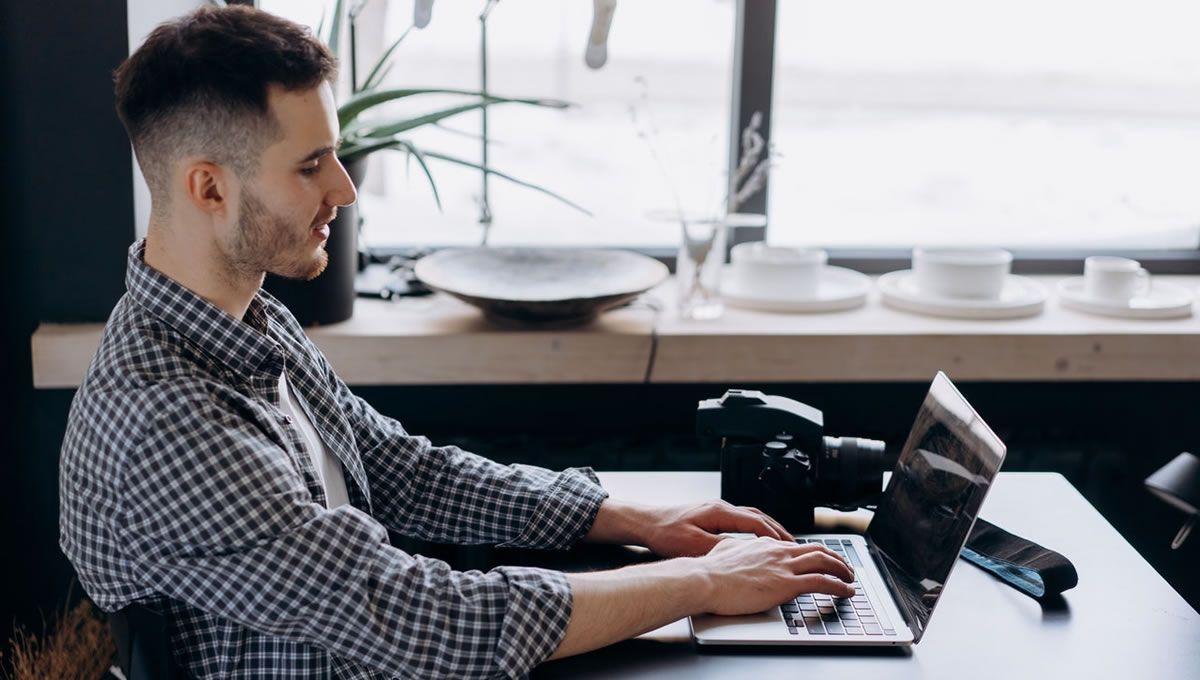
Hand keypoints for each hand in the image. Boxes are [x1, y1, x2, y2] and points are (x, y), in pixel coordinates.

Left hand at [586, 498, 793, 557]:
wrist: (645, 523)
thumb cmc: (664, 533)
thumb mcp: (694, 545)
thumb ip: (720, 548)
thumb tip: (743, 554)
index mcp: (720, 512)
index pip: (756, 522)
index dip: (774, 535)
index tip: (789, 547)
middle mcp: (720, 507)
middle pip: (758, 516)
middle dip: (777, 530)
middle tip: (793, 545)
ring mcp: (715, 510)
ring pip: (750, 516)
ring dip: (767, 528)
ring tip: (781, 542)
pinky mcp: (710, 515)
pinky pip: (740, 520)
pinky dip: (754, 529)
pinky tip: (756, 539)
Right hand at [697, 536, 856, 614]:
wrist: (705, 579)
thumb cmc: (709, 571)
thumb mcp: (724, 551)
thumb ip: (735, 548)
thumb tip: (734, 548)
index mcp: (764, 545)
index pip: (797, 546)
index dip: (813, 552)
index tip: (820, 559)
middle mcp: (778, 551)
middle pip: (817, 549)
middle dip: (835, 558)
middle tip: (844, 567)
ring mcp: (783, 566)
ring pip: (825, 562)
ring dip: (842, 570)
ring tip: (850, 579)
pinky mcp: (786, 584)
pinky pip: (822, 582)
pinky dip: (839, 586)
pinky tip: (846, 591)